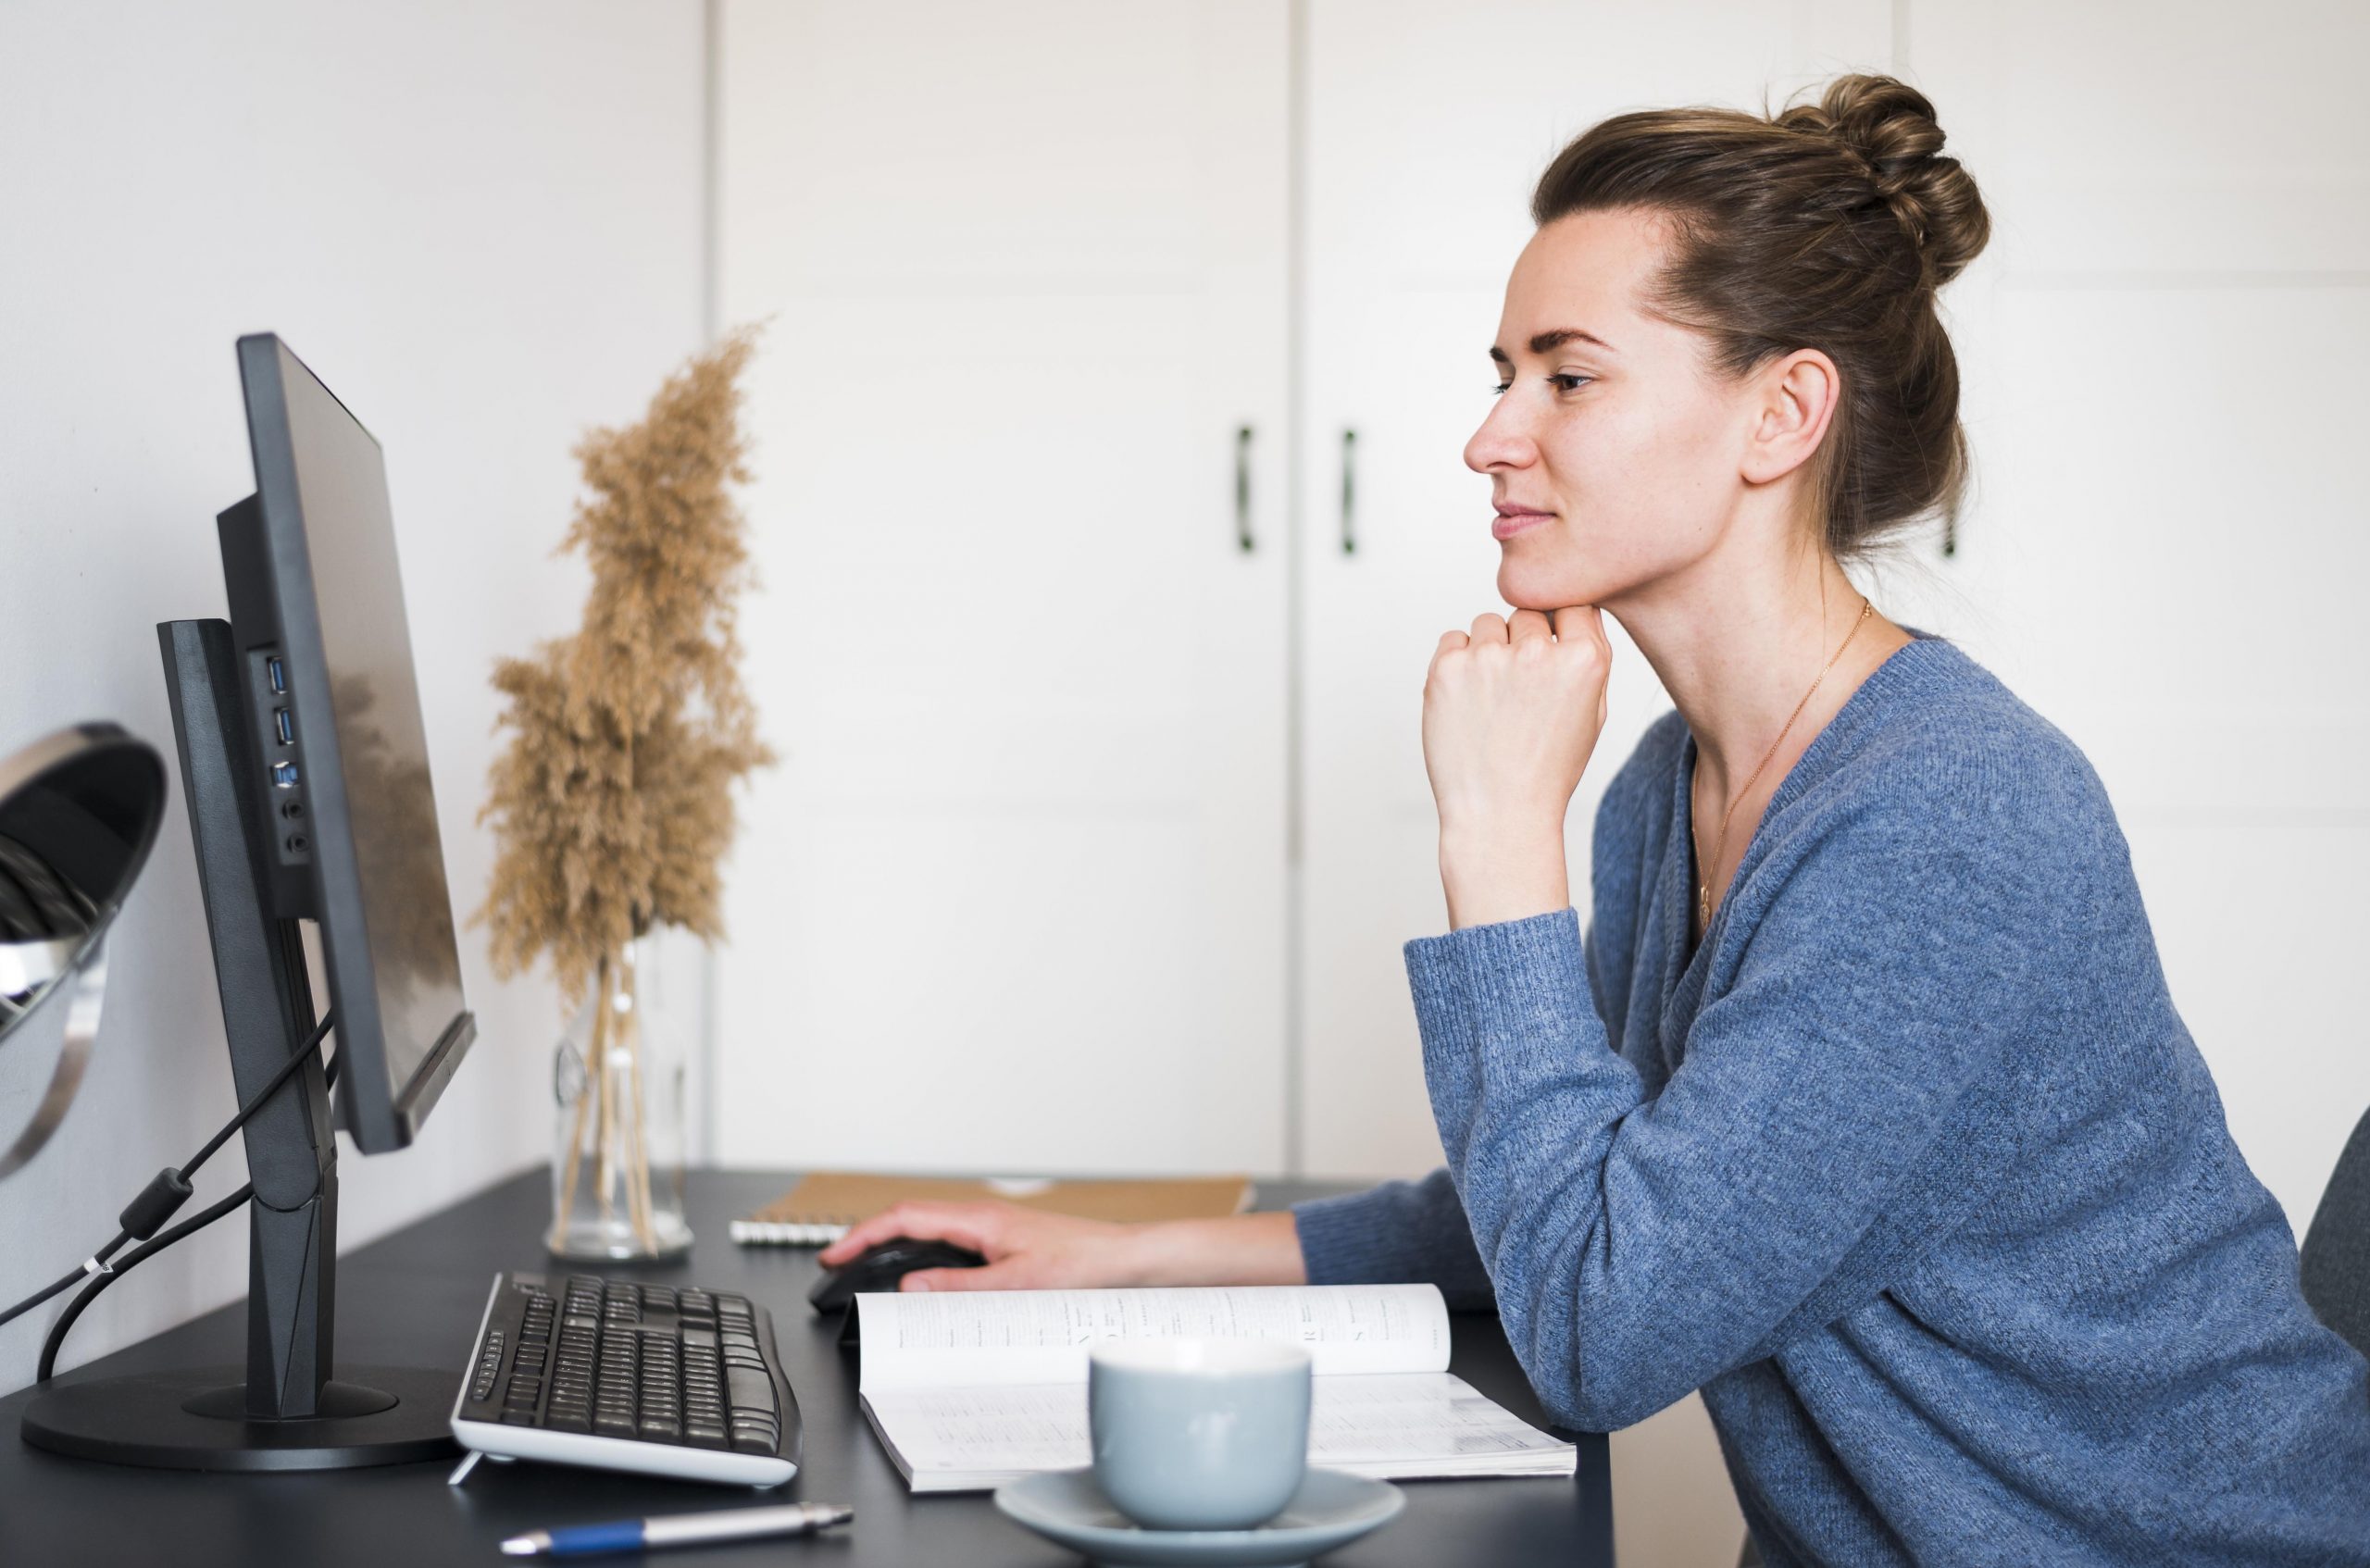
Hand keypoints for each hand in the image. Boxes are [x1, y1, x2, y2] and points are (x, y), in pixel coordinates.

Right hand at [816, 1199, 1143, 1292]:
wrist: (1126, 1260)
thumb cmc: (1085, 1264)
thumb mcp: (1018, 1284)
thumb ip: (962, 1287)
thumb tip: (912, 1287)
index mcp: (980, 1219)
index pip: (906, 1217)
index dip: (864, 1234)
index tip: (834, 1254)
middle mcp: (982, 1218)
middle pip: (910, 1220)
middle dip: (868, 1238)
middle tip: (838, 1264)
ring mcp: (992, 1229)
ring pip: (929, 1231)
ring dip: (894, 1247)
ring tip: (867, 1269)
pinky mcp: (1003, 1243)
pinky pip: (950, 1244)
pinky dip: (923, 1256)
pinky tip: (921, 1277)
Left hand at [1422, 606, 1610, 835]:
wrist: (1499, 815)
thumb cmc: (1547, 770)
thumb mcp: (1592, 714)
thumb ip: (1589, 656)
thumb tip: (1575, 608)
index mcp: (1584, 660)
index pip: (1572, 603)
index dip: (1560, 625)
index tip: (1551, 649)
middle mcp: (1537, 652)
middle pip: (1528, 613)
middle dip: (1524, 643)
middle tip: (1519, 693)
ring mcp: (1488, 658)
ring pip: (1489, 624)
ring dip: (1490, 651)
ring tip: (1493, 702)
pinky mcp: (1447, 668)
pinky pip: (1453, 640)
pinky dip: (1458, 662)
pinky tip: (1468, 702)